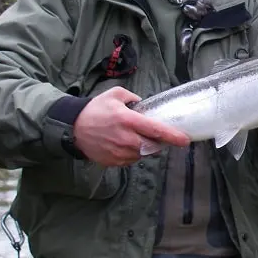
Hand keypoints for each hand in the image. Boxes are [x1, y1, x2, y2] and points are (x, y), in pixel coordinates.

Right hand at [74, 87, 189, 166]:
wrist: (72, 128)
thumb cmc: (94, 110)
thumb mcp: (114, 95)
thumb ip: (133, 97)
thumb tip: (144, 104)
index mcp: (128, 120)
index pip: (156, 130)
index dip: (173, 136)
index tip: (185, 140)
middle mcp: (126, 138)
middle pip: (153, 145)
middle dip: (158, 142)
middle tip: (156, 135)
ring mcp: (120, 152)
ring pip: (143, 154)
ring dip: (144, 147)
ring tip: (134, 137)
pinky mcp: (114, 162)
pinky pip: (131, 160)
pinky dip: (132, 153)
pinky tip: (124, 144)